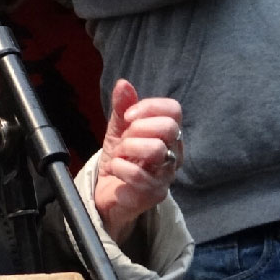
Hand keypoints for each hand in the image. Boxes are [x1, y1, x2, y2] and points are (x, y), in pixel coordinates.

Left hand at [93, 79, 182, 245]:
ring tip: (118, 156)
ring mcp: (166, 175)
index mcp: (168, 134)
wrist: (106, 191)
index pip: (174, 110)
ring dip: (128, 148)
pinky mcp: (154, 194)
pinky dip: (120, 167)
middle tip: (123, 140)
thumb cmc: (119, 158)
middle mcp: (173, 153)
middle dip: (138, 129)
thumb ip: (122, 107)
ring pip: (156, 149)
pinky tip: (115, 170)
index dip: (149, 107)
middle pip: (169, 128)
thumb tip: (123, 84)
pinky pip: (139, 176)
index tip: (128, 116)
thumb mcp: (117, 128)